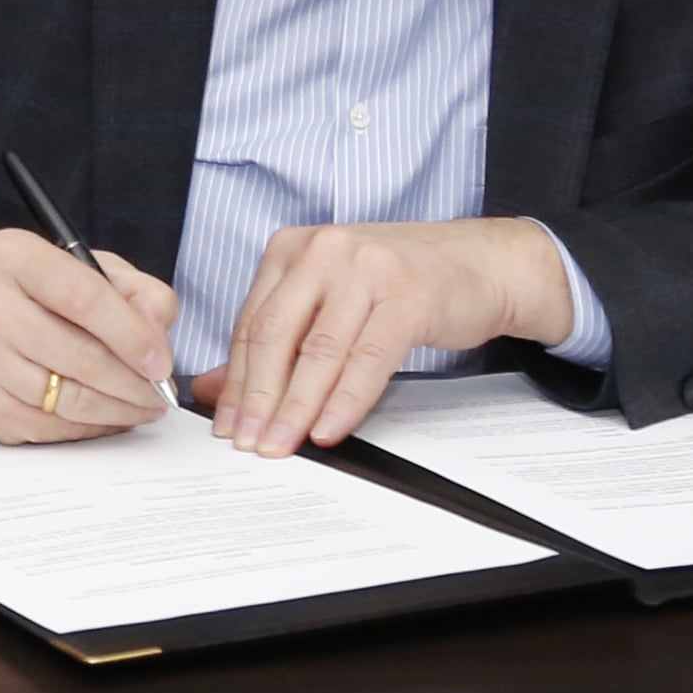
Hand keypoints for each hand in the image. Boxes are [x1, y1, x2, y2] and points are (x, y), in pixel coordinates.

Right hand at [0, 228, 177, 444]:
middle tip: (161, 392)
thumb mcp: (82, 268)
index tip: (162, 362)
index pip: (83, 297)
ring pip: (71, 401)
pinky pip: (53, 429)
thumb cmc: (29, 294)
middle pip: (82, 357)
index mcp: (13, 257)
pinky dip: (91, 428)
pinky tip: (108, 415)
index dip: (132, 334)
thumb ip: (135, 291)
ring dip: (121, 410)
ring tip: (144, 405)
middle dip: (135, 383)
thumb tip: (158, 337)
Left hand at [192, 217, 572, 453]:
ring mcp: (365, 268)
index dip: (234, 379)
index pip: (250, 323)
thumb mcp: (327, 301)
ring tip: (281, 444)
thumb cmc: (399, 283)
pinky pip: (367, 358)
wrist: (478, 263)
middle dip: (257, 397)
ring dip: (296, 407)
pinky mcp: (407, 294)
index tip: (225, 424)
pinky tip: (328, 429)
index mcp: (292, 248)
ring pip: (319, 350)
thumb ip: (275, 340)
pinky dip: (344, 400)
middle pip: (276, 335)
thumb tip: (214, 388)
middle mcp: (323, 250)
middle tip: (248, 442)